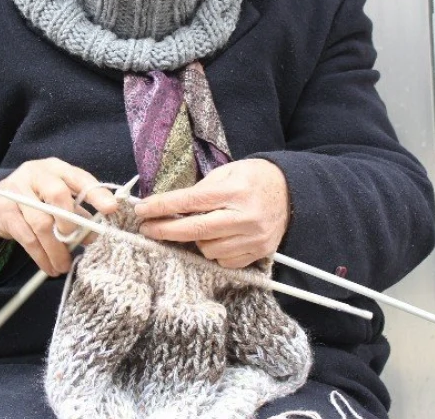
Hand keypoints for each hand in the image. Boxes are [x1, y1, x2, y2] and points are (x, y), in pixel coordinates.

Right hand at [0, 158, 118, 275]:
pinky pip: (26, 238)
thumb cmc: (36, 199)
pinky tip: (48, 266)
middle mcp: (36, 175)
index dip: (96, 193)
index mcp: (56, 169)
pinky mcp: (4, 212)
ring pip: (41, 223)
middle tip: (74, 242)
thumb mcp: (58, 200)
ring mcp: (16, 192)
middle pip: (57, 195)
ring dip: (55, 249)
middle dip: (70, 222)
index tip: (111, 209)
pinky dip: (40, 256)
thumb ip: (78, 214)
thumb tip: (95, 236)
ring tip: (63, 266)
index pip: (79, 177)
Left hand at [134, 159, 289, 268]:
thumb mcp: (228, 172)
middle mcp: (245, 217)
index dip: (162, 207)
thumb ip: (201, 189)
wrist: (293, 193)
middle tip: (146, 229)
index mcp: (235, 191)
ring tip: (198, 227)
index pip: (190, 201)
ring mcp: (253, 238)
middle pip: (195, 230)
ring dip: (194, 240)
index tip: (141, 210)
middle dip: (165, 231)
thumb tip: (170, 206)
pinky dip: (214, 251)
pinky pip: (224, 261)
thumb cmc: (254, 178)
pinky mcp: (259, 253)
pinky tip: (216, 238)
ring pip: (207, 249)